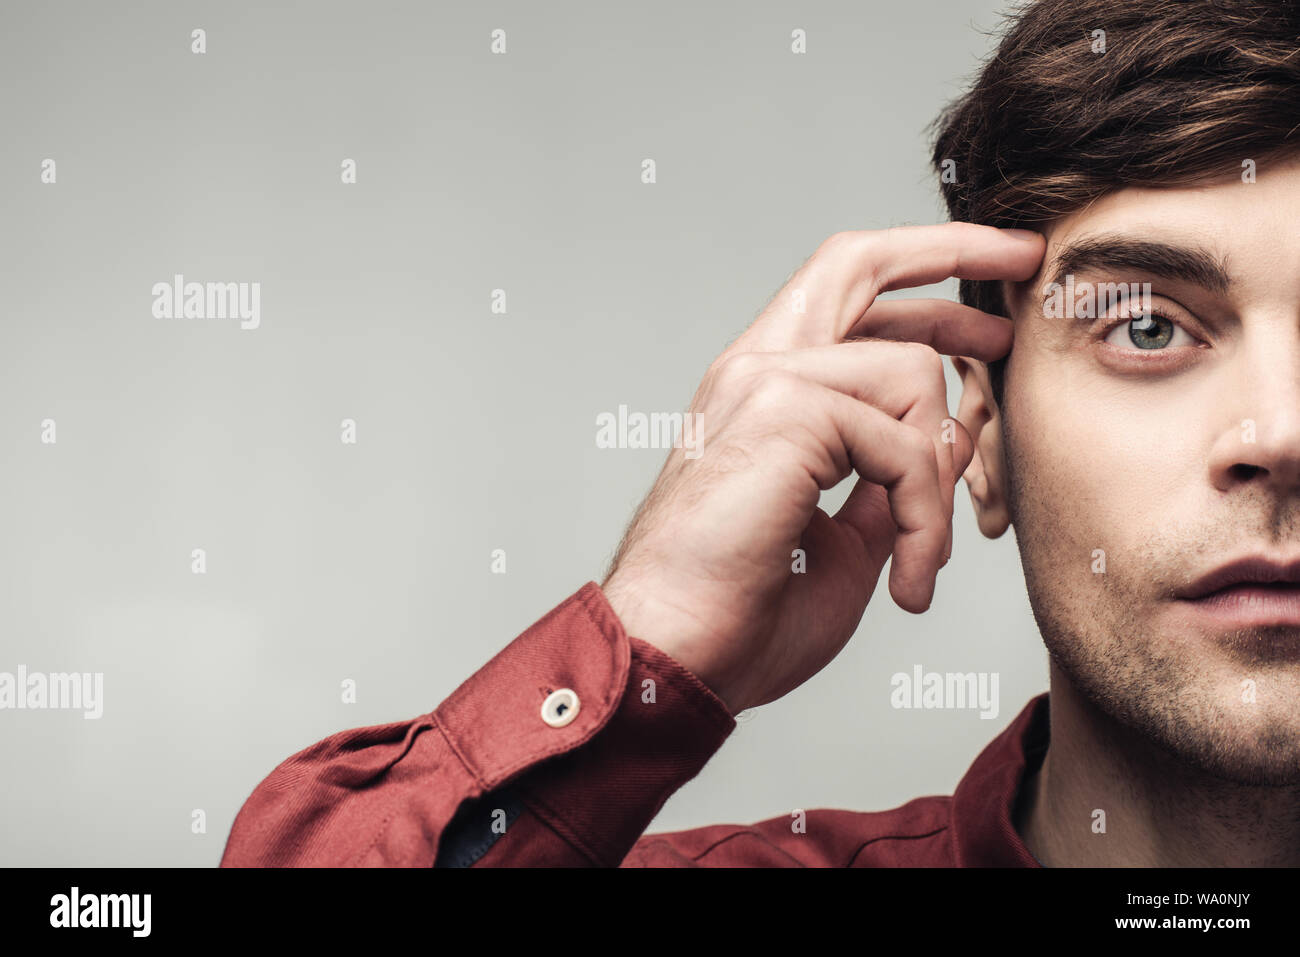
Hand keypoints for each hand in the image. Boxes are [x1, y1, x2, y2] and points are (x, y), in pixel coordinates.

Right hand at [601, 223, 1044, 713]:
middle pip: (859, 260)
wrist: (673, 659)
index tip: (986, 294)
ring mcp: (764, 382)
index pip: (842, 295)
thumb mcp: (844, 539)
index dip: (919, 276)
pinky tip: (906, 581)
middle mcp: (755, 369)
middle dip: (952, 248)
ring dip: (940, 479)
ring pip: (912, 373)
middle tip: (1023, 261)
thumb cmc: (738, 613)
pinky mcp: (784, 412)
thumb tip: (953, 440)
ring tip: (921, 562)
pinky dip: (925, 518)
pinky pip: (905, 444)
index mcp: (761, 392)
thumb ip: (890, 479)